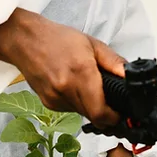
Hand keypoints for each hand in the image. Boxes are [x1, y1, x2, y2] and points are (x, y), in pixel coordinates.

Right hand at [0, 8, 125, 128]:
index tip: (120, 113)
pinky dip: (76, 102)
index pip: (100, 111)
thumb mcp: (92, 44)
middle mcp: (66, 88)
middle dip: (104, 112)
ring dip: (90, 106)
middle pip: (93, 116)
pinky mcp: (48, 102)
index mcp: (81, 72)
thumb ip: (113, 62)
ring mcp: (55, 98)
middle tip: (109, 100)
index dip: (113, 117)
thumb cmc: (58, 39)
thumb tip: (130, 76)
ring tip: (87, 85)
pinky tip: (72, 85)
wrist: (26, 40)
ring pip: (81, 113)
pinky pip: (69, 109)